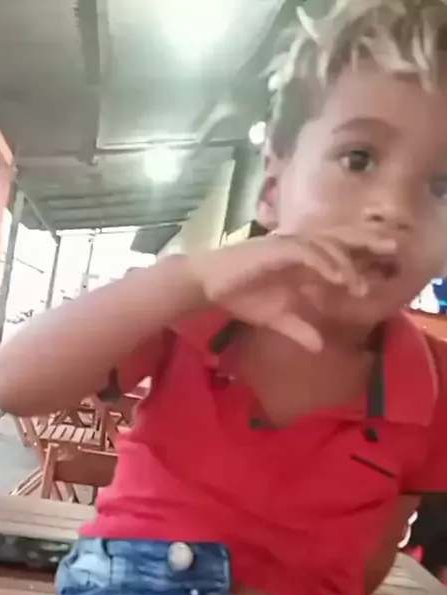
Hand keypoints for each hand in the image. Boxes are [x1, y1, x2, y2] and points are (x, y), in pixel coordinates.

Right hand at [187, 228, 397, 351]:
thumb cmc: (240, 296)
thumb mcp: (276, 319)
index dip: (360, 258)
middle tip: (393, 248)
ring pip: (327, 245)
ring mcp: (288, 245)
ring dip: (346, 264)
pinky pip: (308, 252)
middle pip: (340, 238)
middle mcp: (299, 247)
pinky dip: (324, 263)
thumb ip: (299, 329)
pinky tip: (337, 278)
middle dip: (367, 242)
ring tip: (360, 286)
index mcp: (302, 260)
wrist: (208, 286)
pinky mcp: (276, 248)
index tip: (381, 272)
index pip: (338, 252)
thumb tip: (319, 347)